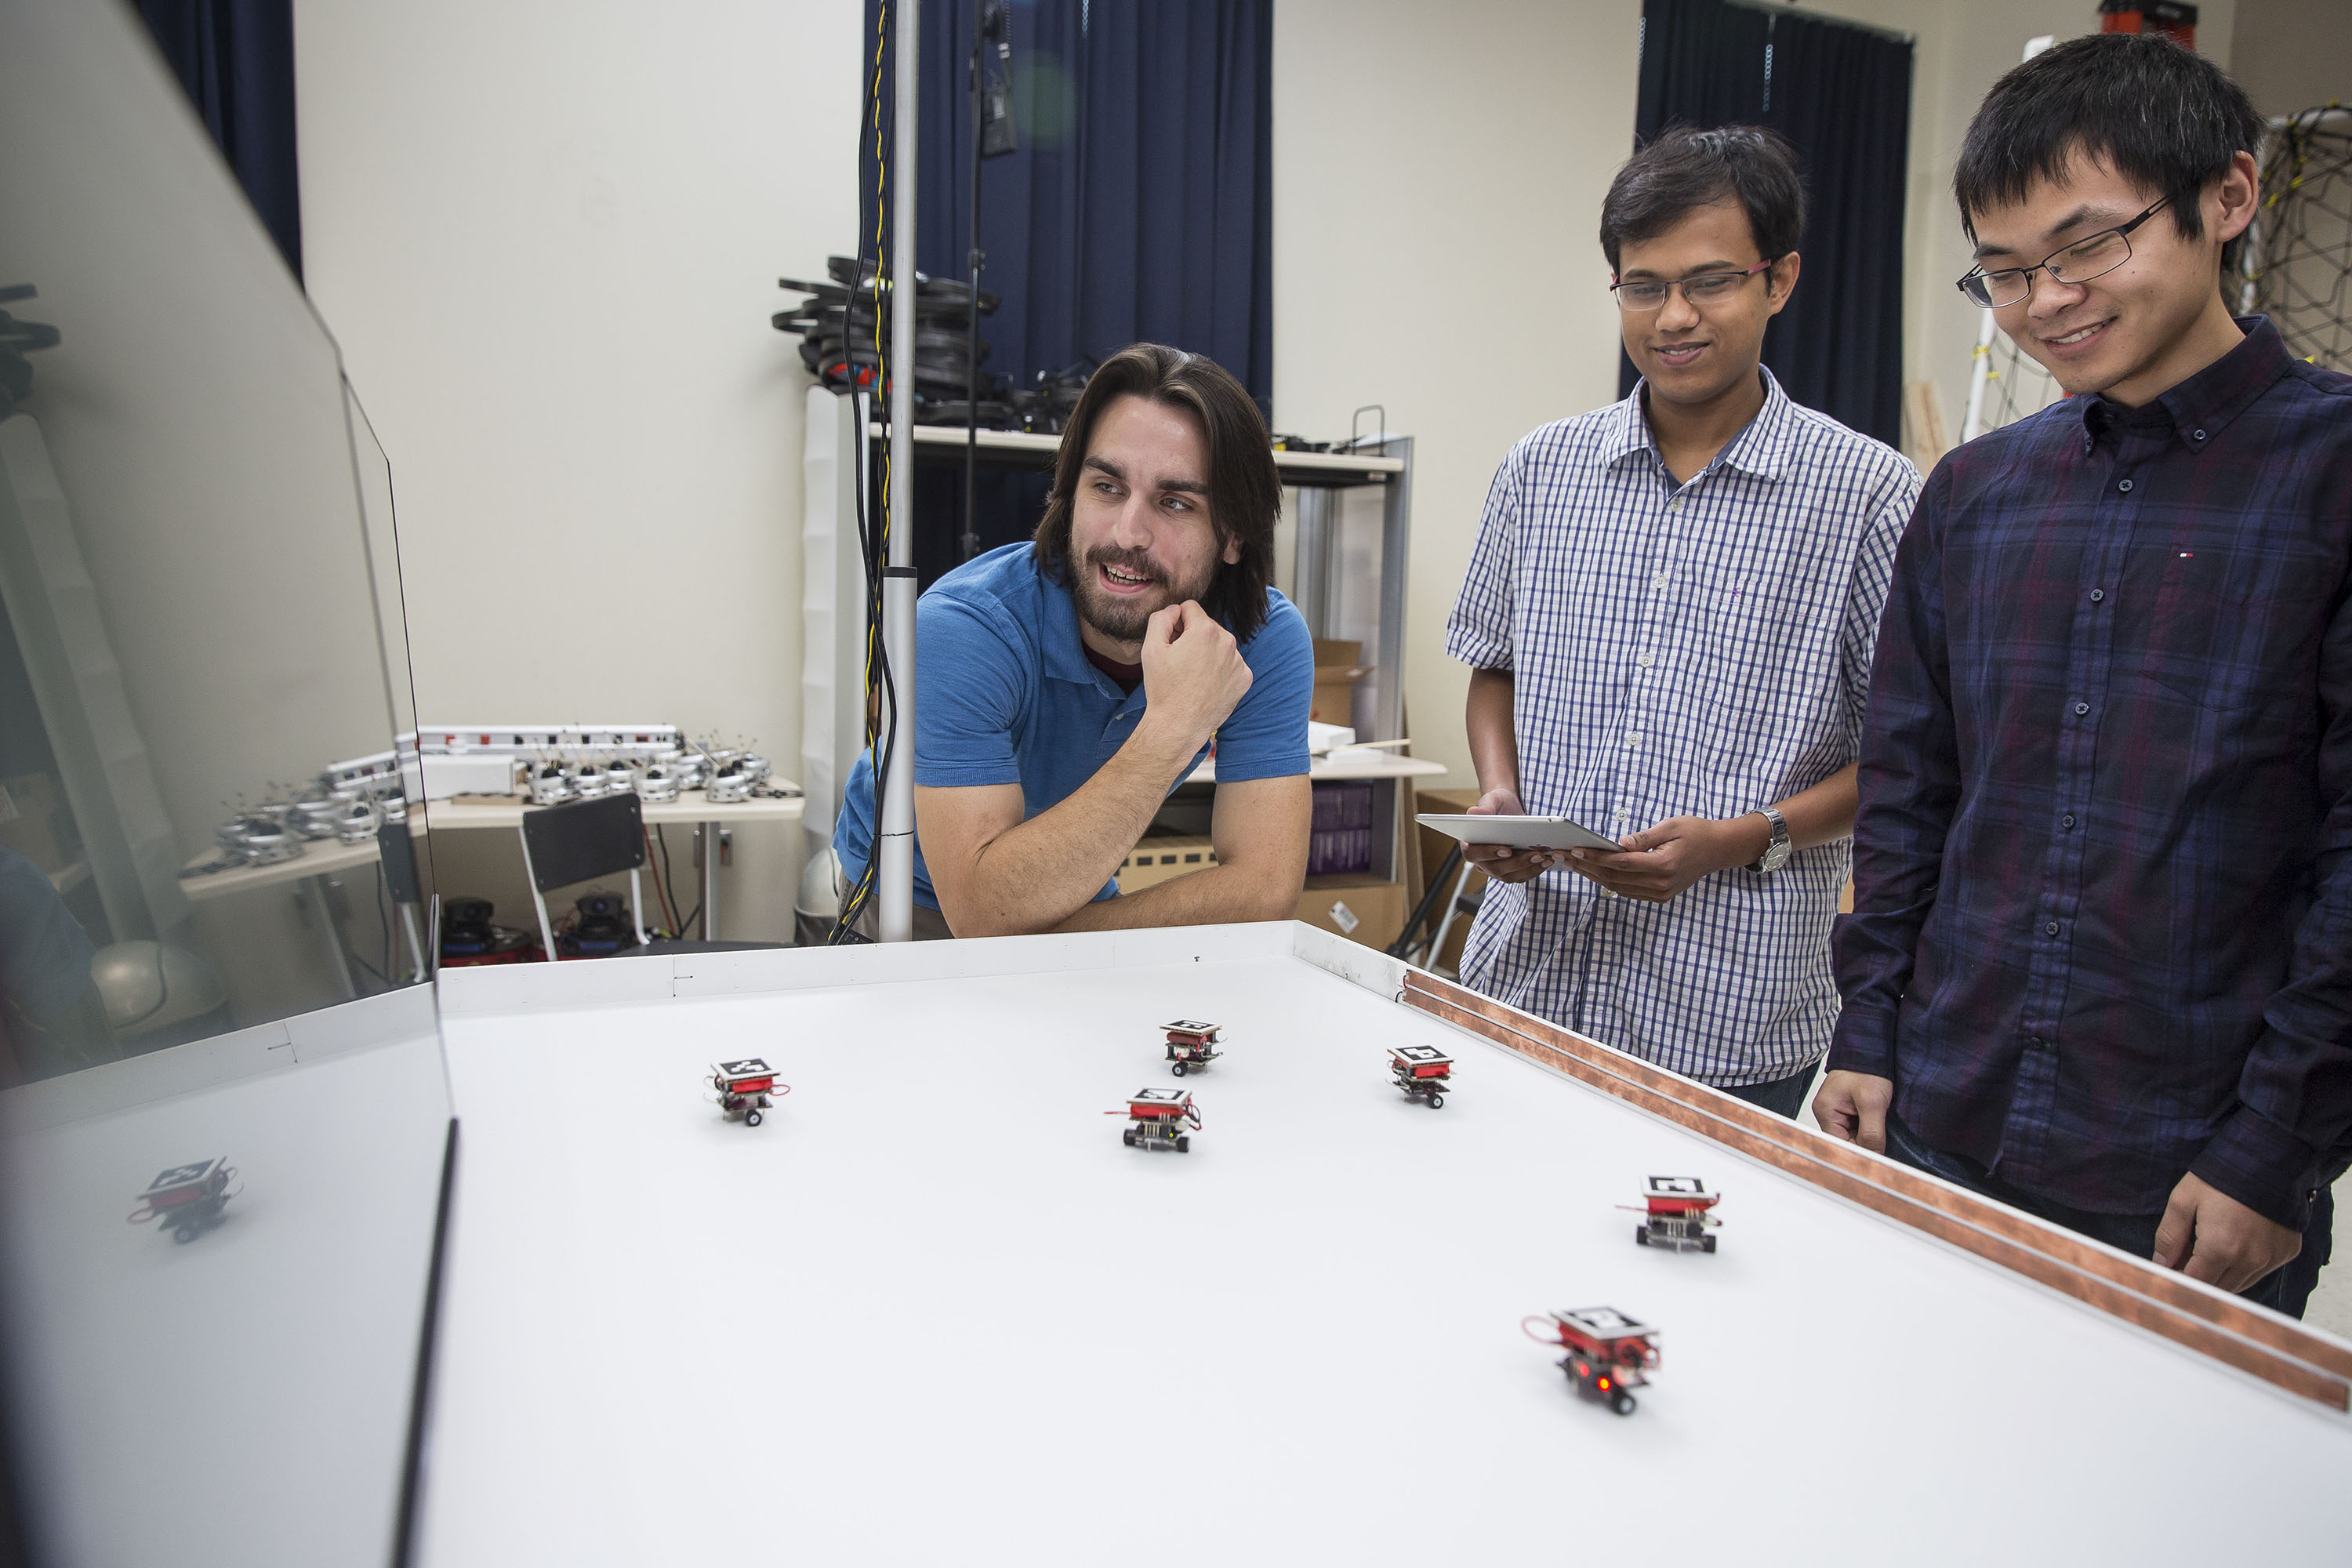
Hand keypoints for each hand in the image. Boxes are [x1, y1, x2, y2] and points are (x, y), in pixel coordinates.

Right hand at [1138, 601, 1251, 748]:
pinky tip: (1207, 683)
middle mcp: (1227, 642)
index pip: (1190, 608)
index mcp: (1205, 631)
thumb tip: (1175, 610)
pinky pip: (1231, 663)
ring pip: (1220, 644)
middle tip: (1180, 660)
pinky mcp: (1245, 678)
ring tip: (1193, 674)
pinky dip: (1220, 669)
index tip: (1171, 639)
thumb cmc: (1163, 688)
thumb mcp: (1151, 648)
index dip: (1176, 621)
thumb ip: (1161, 619)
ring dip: (1208, 651)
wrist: (1179, 726)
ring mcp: (1239, 662)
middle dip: (1193, 636)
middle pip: (1207, 625)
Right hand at [1460, 786, 1551, 883]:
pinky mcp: (1510, 871)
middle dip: (1517, 863)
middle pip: (1495, 869)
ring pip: (1510, 876)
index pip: (1473, 854)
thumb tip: (1473, 812)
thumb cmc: (1497, 804)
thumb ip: (1484, 807)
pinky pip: (1521, 876)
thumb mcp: (1492, 800)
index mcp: (1470, 843)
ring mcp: (1495, 868)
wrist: (1510, 809)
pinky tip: (1547, 861)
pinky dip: (1534, 870)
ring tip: (1545, 857)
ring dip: (1528, 868)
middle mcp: (1481, 860)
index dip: (1488, 854)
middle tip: (1535, 854)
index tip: (1507, 850)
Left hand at [1560, 813, 1770, 902]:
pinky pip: (1627, 891)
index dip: (1595, 856)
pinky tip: (1593, 871)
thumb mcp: (1672, 826)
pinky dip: (1608, 882)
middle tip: (1564, 856)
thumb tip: (1620, 843)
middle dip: (1586, 866)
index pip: (1620, 863)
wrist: (1719, 850)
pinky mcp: (1660, 896)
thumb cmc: (1696, 832)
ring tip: (1573, 863)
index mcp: (1663, 865)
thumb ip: (1645, 837)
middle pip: (1614, 878)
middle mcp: (1660, 884)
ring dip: (1593, 875)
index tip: (1574, 848)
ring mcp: (1660, 893)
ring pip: (1617, 887)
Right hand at [1814, 1070, 1891, 1151]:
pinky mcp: (1846, 1109)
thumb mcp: (1873, 1102)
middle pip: (1845, 1142)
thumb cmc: (1867, 1068)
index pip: (1840, 1145)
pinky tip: (1877, 1121)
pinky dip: (1868, 1127)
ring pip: (1853, 1136)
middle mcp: (1826, 1113)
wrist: (1871, 1050)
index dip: (1859, 1153)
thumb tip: (1873, 1156)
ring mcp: (1836, 1111)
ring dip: (1868, 1135)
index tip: (1876, 1159)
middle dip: (1865, 1144)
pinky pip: (1857, 1127)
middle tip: (1883, 1139)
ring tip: (1880, 1123)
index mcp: (1825, 1111)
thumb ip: (1872, 1133)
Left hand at [2152, 1172, 2302, 1293]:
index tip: (2170, 1270)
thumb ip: (2169, 1237)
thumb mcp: (2183, 1200)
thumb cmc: (2221, 1178)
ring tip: (2209, 1248)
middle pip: (2217, 1288)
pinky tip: (2236, 1245)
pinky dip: (2244, 1267)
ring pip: (2240, 1284)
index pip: (2195, 1283)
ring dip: (2221, 1275)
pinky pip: (2260, 1272)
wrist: (2267, 1160)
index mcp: (2220, 1249)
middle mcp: (2249, 1260)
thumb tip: (2161, 1264)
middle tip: (2186, 1257)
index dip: (2179, 1280)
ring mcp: (2271, 1259)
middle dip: (2199, 1278)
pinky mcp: (2286, 1253)